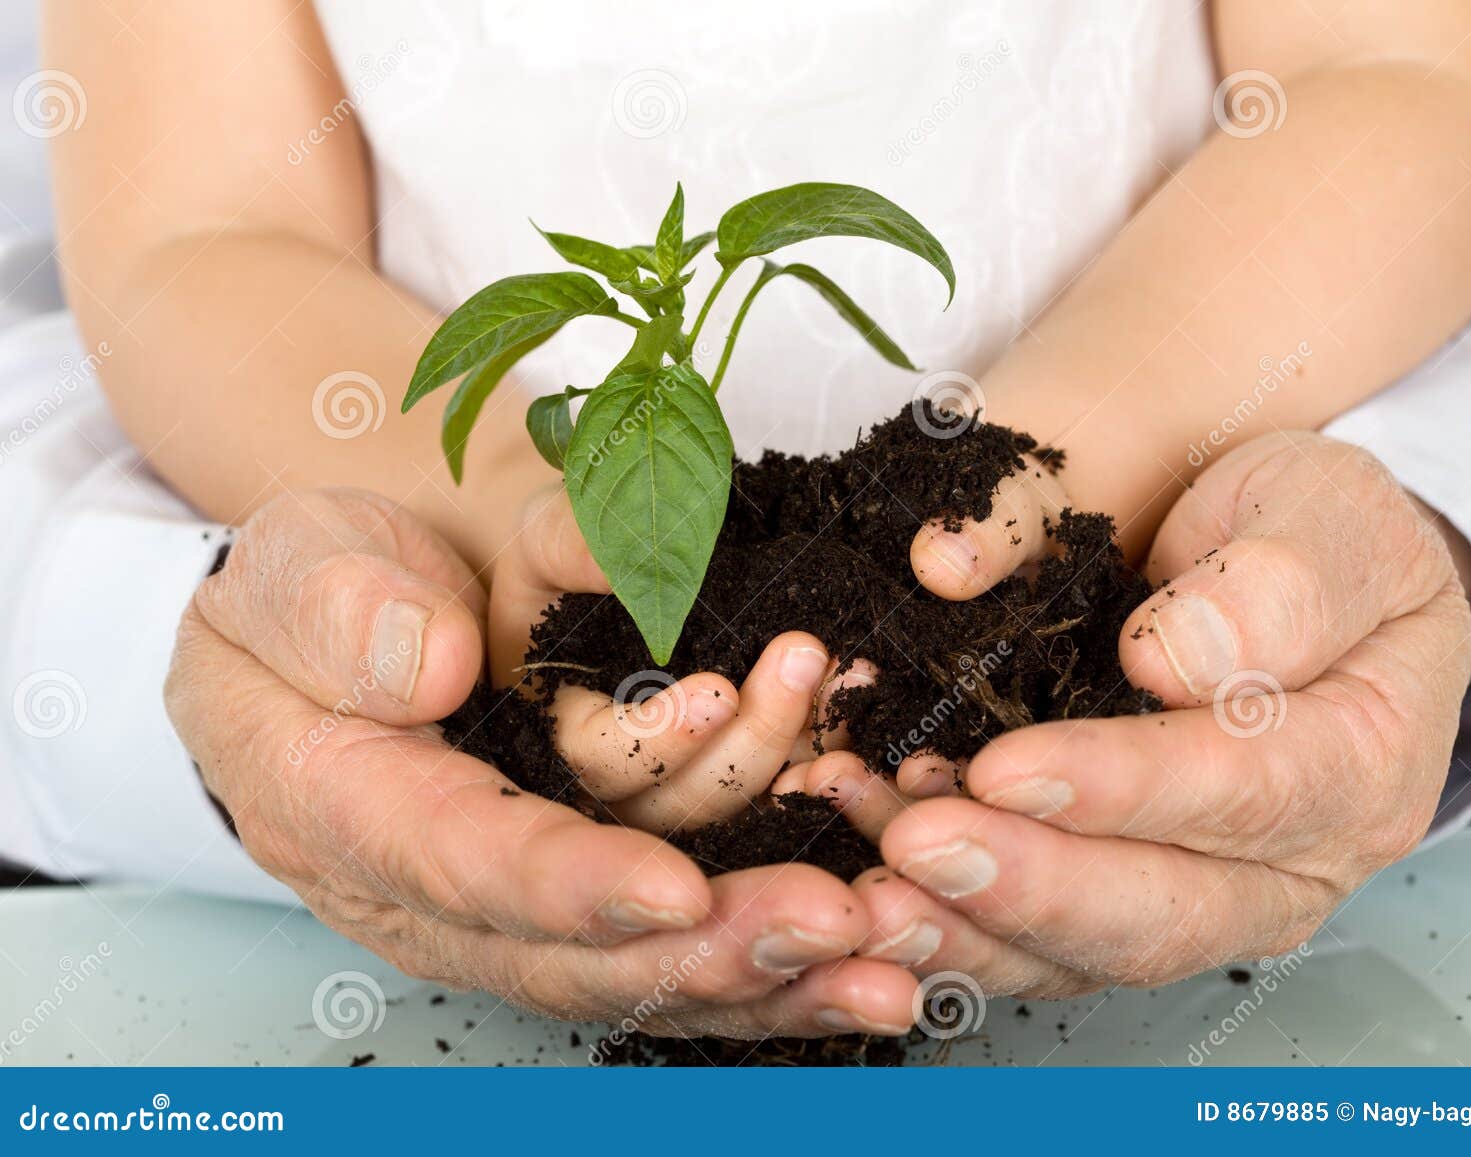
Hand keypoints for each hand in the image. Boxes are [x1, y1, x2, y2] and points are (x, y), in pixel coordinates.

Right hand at [166, 488, 917, 1035]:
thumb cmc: (318, 584)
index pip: (464, 861)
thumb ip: (342, 614)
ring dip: (769, 964)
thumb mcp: (296, 566)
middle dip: (710, 945)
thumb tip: (432, 667)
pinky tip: (871, 966)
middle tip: (833, 923)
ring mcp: (513, 907)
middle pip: (574, 947)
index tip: (678, 889)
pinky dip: (773, 966)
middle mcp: (436, 891)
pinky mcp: (578, 900)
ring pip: (640, 967)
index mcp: (349, 811)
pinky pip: (671, 950)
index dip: (572, 884)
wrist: (353, 613)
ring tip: (888, 947)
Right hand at [487, 479, 864, 830]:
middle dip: (749, 741)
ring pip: (744, 807)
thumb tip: (615, 568)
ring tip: (850, 673)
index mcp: (556, 737)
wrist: (629, 561)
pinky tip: (864, 693)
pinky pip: (791, 789)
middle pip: (681, 803)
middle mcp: (617, 787)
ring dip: (803, 748)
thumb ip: (566, 545)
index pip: (591, 772)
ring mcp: (686, 789)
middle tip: (803, 655)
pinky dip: (831, 749)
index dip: (656, 748)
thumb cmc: (575, 550)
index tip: (717, 694)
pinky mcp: (745, 779)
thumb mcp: (553, 528)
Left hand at [803, 433, 1470, 994]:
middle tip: (912, 845)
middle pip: (1162, 912)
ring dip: (971, 928)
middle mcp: (1296, 864)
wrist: (1289, 575)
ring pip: (1089, 955)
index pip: (1243, 789)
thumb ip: (1281, 580)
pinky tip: (881, 907)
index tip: (1006, 767)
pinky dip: (956, 938)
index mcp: (1362, 760)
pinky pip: (1042, 953)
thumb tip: (1174, 659)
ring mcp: (1212, 902)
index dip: (1121, 787)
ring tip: (872, 889)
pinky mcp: (1131, 910)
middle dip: (1028, 886)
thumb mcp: (1327, 513)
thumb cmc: (1312, 536)